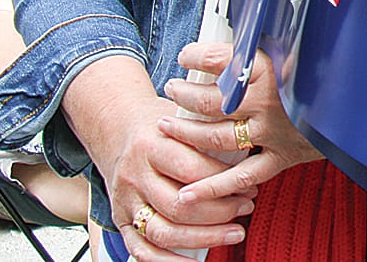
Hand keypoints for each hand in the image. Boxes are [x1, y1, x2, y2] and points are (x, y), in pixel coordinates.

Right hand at [78, 83, 253, 261]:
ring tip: (235, 232)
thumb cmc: (160, 126)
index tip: (249, 184)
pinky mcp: (121, 221)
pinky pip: (142, 250)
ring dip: (204, 238)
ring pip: (163, 232)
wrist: (116, 127)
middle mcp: (135, 175)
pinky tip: (196, 261)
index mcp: (151, 146)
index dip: (224, 181)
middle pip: (179, 206)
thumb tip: (249, 155)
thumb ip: (207, 136)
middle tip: (246, 207)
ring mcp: (125, 201)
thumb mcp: (182, 119)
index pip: (191, 170)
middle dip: (220, 212)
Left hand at [160, 42, 321, 207]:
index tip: (186, 55)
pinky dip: (213, 187)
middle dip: (183, 95)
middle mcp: (266, 100)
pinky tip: (187, 192)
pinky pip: (241, 176)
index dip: (195, 56)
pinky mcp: (280, 156)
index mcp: (271, 67)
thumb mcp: (304, 46)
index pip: (219, 59)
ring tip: (167, 126)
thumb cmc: (334, 69)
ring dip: (186, 133)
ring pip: (215, 137)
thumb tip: (249, 29)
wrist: (364, 103)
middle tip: (171, 89)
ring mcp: (271, 132)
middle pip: (209, 101)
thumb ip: (273, 41)